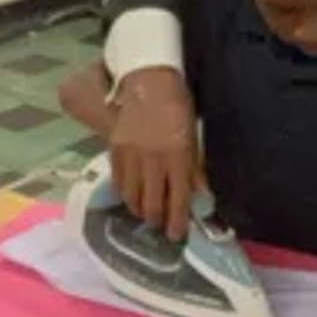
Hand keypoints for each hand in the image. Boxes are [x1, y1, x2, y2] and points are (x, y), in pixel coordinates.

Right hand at [110, 67, 198, 240]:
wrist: (148, 82)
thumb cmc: (178, 108)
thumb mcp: (194, 137)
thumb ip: (195, 168)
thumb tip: (201, 195)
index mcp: (178, 156)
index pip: (179, 198)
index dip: (177, 221)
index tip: (176, 234)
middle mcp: (154, 159)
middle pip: (153, 202)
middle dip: (157, 220)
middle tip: (160, 226)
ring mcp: (132, 155)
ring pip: (132, 196)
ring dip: (139, 209)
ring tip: (145, 213)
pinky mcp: (114, 149)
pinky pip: (118, 180)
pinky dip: (125, 193)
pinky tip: (130, 197)